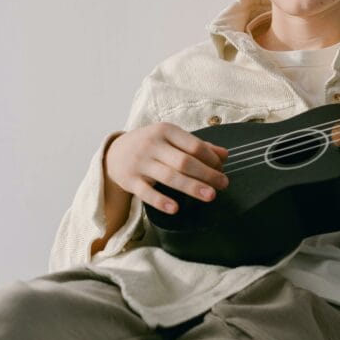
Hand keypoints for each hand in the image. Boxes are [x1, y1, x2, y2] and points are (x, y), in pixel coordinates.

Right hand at [105, 123, 228, 214]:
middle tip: (223, 184)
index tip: (222, 169)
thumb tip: (225, 155)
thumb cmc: (151, 145)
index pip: (194, 145)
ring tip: (210, 196)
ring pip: (169, 177)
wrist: (114, 152)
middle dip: (207, 174)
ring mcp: (140, 163)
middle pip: (184, 161)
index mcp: (165, 131)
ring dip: (192, 187)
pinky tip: (175, 208)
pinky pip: (147, 193)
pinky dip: (161, 201)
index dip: (211, 159)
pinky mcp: (130, 180)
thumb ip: (198, 146)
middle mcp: (152, 145)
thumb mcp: (171, 139)